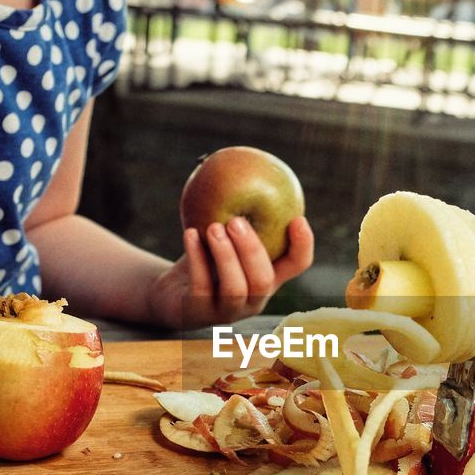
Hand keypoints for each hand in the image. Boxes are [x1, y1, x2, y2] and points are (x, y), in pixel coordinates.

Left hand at [148, 216, 313, 328]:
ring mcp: (227, 311)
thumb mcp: (223, 231)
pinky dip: (197, 259)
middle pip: (263, 280)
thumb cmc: (204, 255)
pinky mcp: (199, 313)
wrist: (171, 291)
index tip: (297, 218)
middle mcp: (253, 298)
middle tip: (237, 221)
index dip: (303, 245)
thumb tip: (240, 161)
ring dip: (226, 256)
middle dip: (252, 250)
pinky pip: (202, 288)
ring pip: (236, 289)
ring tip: (213, 227)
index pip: (296, 265)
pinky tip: (190, 234)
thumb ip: (236, 209)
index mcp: (268, 276)